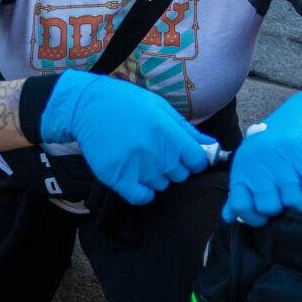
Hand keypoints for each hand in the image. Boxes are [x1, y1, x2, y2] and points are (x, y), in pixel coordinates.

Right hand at [40, 71, 209, 205]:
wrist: (87, 106)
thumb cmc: (127, 103)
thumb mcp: (161, 108)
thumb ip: (188, 130)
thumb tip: (213, 146)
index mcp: (170, 134)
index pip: (198, 161)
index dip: (193, 159)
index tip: (184, 154)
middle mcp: (157, 153)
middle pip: (180, 175)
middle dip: (172, 165)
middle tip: (153, 150)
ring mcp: (138, 168)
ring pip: (161, 185)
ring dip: (154, 175)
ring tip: (139, 157)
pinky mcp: (119, 179)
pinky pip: (142, 197)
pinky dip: (142, 191)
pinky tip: (135, 177)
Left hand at [223, 78, 301, 225]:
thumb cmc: (275, 143)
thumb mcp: (252, 162)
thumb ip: (241, 190)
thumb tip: (228, 217)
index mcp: (243, 166)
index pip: (241, 205)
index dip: (252, 218)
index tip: (263, 216)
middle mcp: (262, 164)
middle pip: (269, 208)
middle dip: (279, 209)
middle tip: (284, 197)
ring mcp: (286, 162)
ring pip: (294, 203)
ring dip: (299, 200)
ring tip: (299, 186)